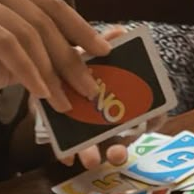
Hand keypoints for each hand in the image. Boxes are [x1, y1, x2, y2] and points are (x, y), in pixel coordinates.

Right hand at [0, 0, 111, 110]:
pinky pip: (5, 45)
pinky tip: (40, 93)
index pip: (53, 6)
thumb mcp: (21, 59)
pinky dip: (27, 71)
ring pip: (26, 34)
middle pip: (43, 22)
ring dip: (50, 73)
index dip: (82, 29)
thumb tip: (96, 51)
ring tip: (63, 102)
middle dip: (70, 59)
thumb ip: (51, 53)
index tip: (105, 53)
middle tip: (89, 89)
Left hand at [61, 26, 166, 170]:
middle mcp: (110, 121)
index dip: (153, 120)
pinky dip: (66, 153)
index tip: (150, 124)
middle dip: (120, 149)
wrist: (40, 61)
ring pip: (95, 148)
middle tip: (116, 154)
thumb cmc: (74, 58)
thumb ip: (104, 44)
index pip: (149, 114)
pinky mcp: (60, 134)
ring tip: (91, 162)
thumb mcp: (88, 49)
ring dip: (94, 154)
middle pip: (121, 139)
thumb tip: (120, 32)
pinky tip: (65, 157)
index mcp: (124, 99)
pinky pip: (66, 149)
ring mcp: (86, 131)